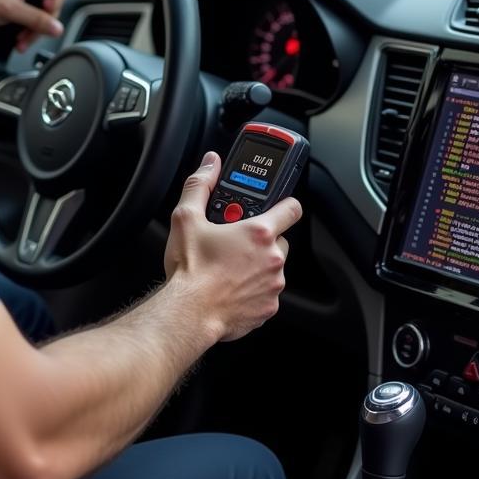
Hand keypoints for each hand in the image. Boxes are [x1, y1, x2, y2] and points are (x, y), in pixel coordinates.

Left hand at [0, 0, 73, 51]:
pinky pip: (33, 12)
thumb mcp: (10, 10)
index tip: (46, 7)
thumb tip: (57, 28)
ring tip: (23, 39)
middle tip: (34, 30)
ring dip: (35, 26)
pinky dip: (28, 25)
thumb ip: (37, 20)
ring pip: (43, 8)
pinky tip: (21, 37)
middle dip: (43, 19)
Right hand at [164, 152, 300, 342]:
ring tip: (229, 267)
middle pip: (280, 239)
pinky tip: (231, 287)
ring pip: (273, 267)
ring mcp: (273, 285)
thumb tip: (210, 164)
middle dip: (262, 239)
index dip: (285, 204)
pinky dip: (254, 289)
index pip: (291, 208)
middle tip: (237, 242)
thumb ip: (200, 184)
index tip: (276, 207)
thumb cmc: (190, 270)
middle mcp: (272, 258)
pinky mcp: (268, 308)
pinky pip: (267, 292)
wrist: (187, 314)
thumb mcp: (187, 218)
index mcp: (259, 232)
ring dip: (258, 265)